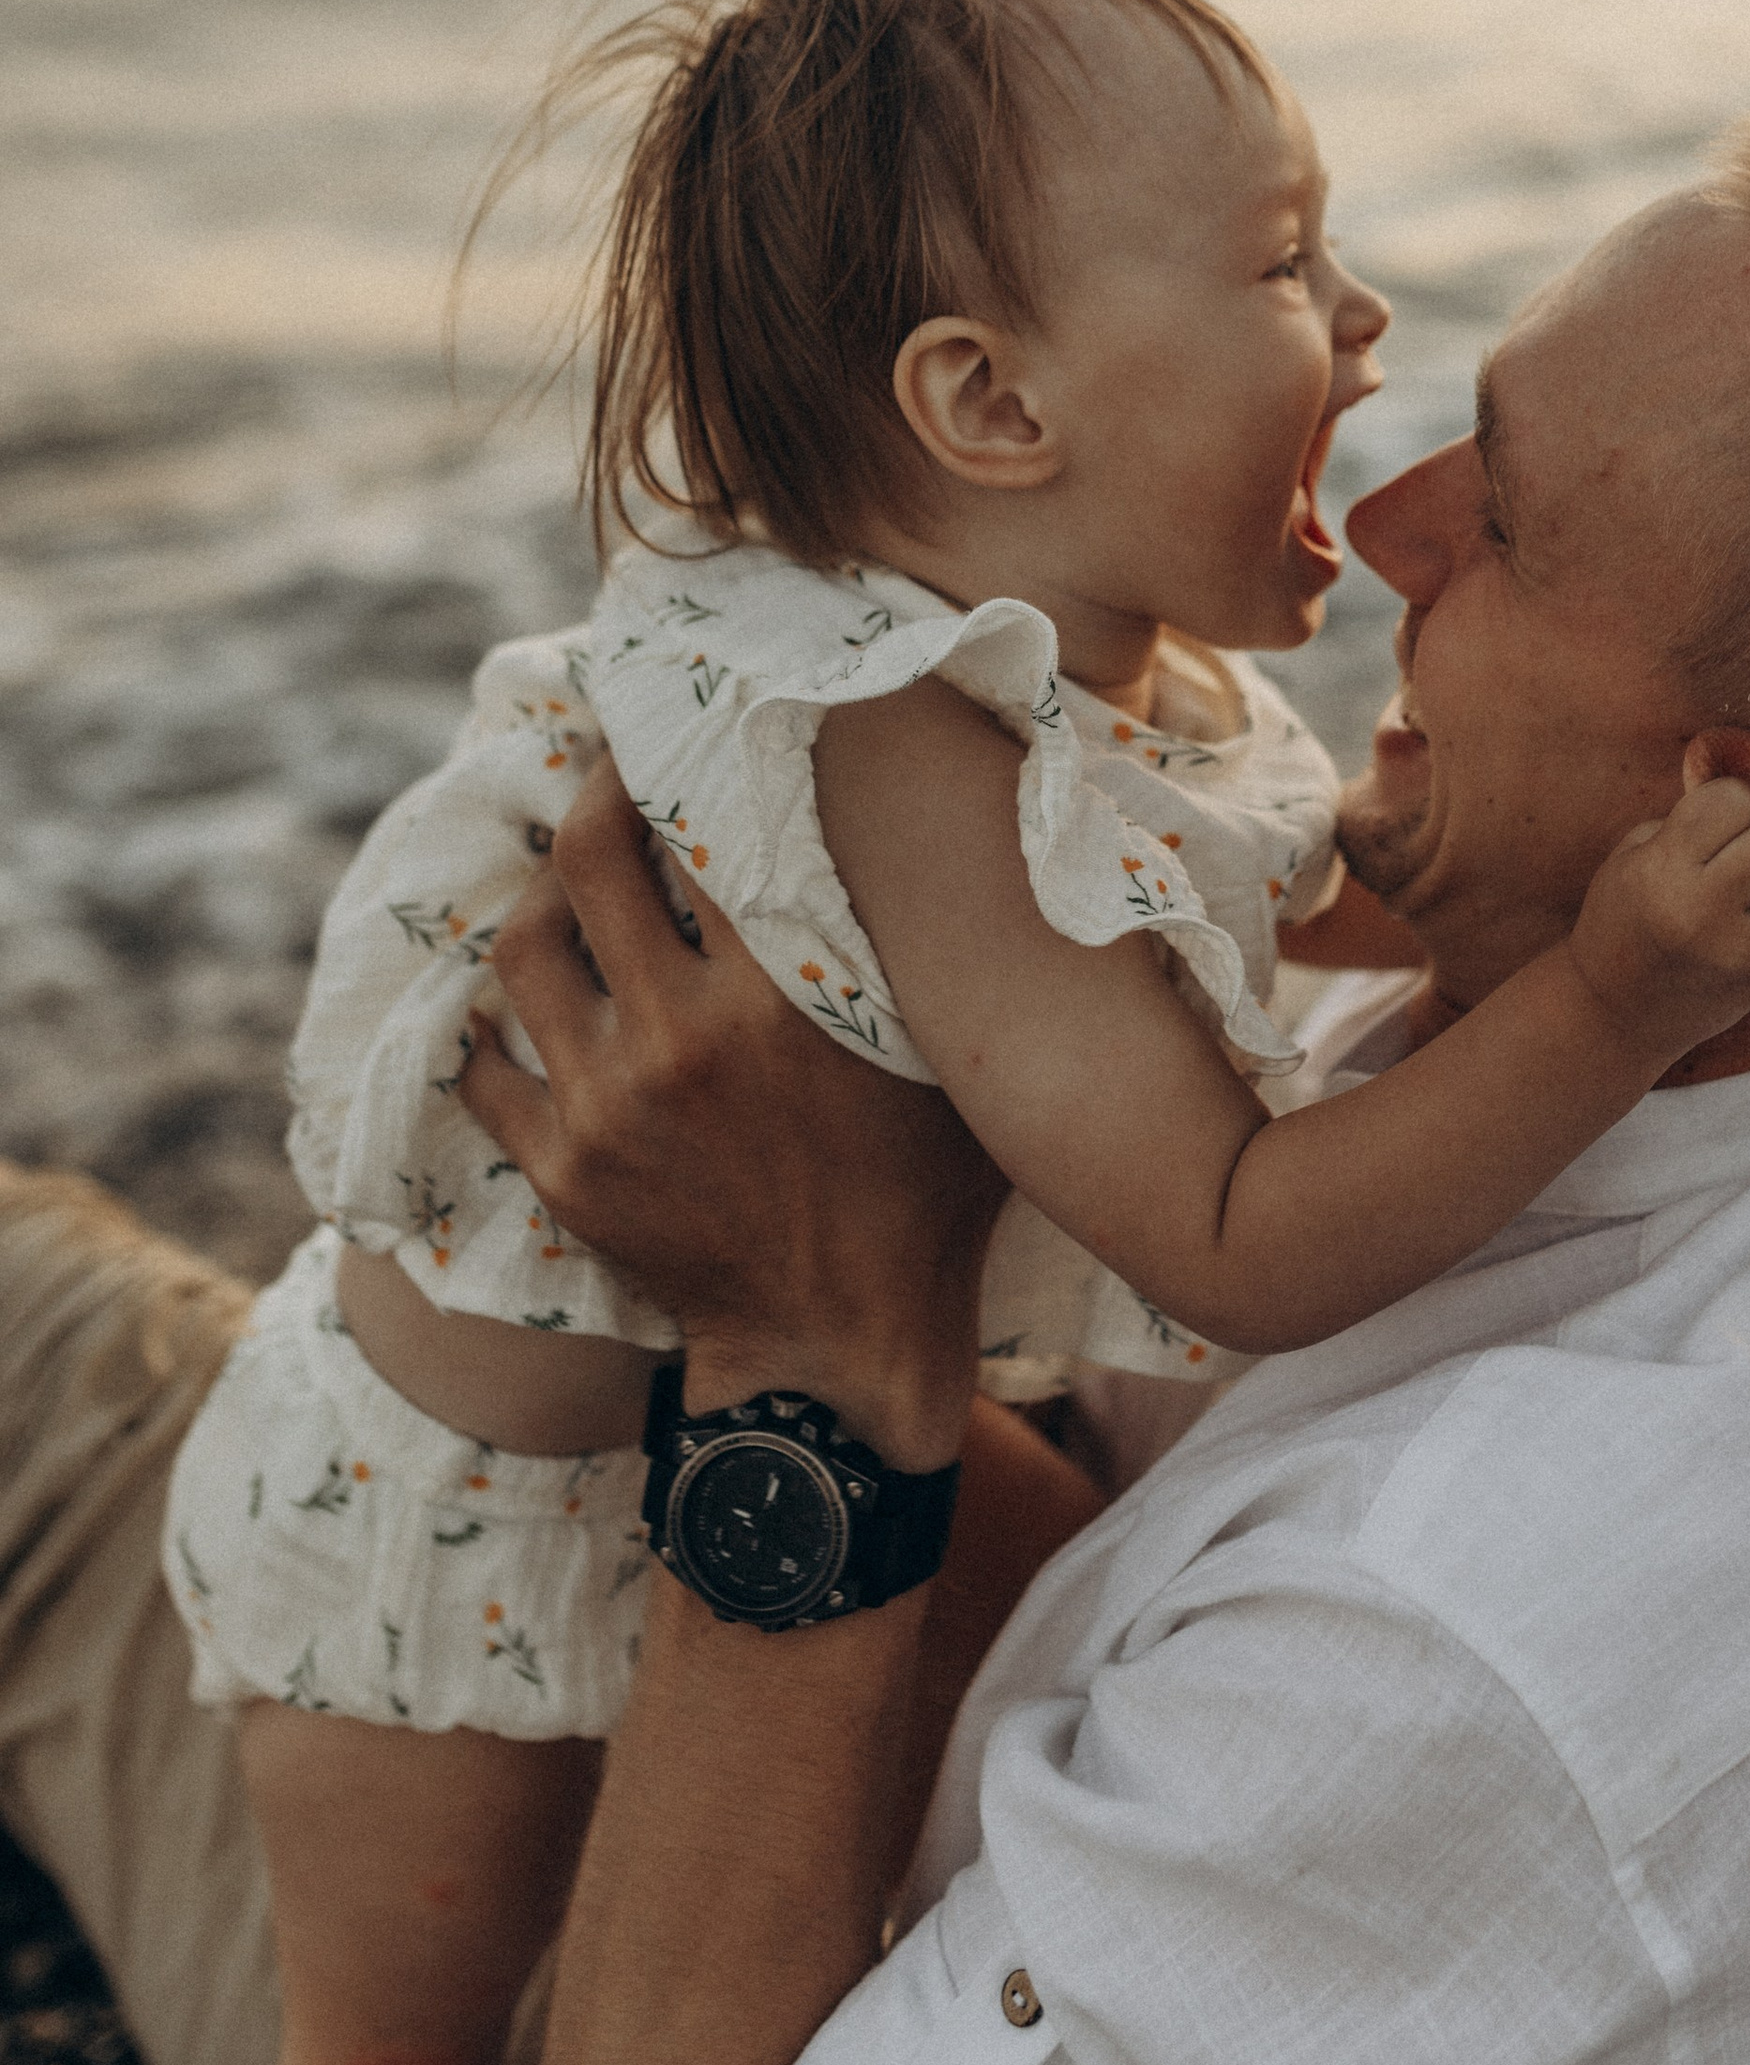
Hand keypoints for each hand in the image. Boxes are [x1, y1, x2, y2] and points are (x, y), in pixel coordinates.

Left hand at [460, 756, 1006, 1469]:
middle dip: (591, 794)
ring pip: (524, 950)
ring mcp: (606, 1106)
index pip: (699, 831)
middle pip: (589, 861)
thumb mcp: (946, 1056)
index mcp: (779, 1000)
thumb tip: (914, 830)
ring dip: (540, 893)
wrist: (840, 1342)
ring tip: (567, 873)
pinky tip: (524, 989)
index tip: (676, 722)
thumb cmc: (923, 1191)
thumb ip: (922, 951)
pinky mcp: (561, 1167)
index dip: (678, 762)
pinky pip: (488, 1062)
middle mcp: (679, 1040)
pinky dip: (494, 1017)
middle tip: (608, 767)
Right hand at [1565, 743, 1749, 1055]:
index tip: (1716, 824)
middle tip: (1742, 855)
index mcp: (1663, 871)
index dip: (1732, 803)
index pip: (1735, 799)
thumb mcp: (1634, 856)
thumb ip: (1688, 818)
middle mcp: (1704, 913)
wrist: (1616, 1014)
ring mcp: (1742, 952)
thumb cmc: (1623, 919)